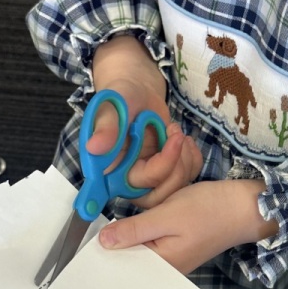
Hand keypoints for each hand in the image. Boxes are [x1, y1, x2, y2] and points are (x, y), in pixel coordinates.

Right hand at [89, 35, 202, 207]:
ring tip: (177, 132)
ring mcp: (150, 179)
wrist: (140, 92)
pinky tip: (184, 140)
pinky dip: (193, 159)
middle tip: (176, 136)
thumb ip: (106, 127)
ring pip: (175, 189)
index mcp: (110, 169)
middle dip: (174, 167)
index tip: (169, 146)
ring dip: (185, 160)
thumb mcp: (112, 107)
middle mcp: (129, 179)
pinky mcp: (167, 173)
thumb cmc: (122, 97)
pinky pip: (188, 177)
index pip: (130, 187)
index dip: (152, 175)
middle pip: (156, 196)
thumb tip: (94, 147)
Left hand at [97, 179, 276, 274]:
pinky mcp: (173, 245)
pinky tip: (131, 221)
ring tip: (108, 223)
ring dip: (126, 234)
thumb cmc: (210, 210)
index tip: (84, 237)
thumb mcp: (167, 215)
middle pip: (128, 258)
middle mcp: (165, 268)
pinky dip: (140, 230)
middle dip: (114, 241)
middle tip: (94, 225)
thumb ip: (134, 229)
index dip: (103, 251)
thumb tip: (103, 241)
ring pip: (137, 248)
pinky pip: (148, 242)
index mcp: (162, 266)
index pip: (122, 265)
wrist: (244, 207)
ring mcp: (170, 257)